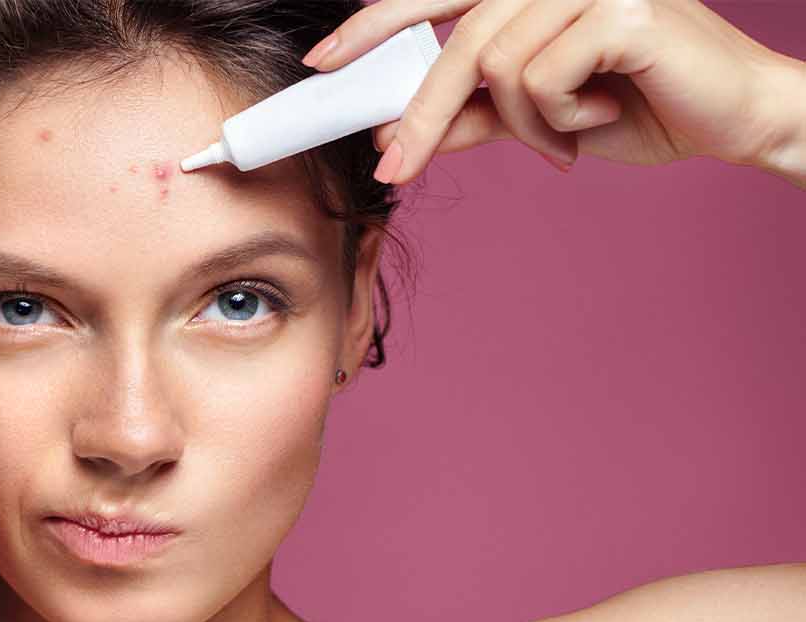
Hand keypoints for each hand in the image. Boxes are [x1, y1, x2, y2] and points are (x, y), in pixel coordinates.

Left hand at [303, 0, 805, 183]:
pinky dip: (558, 121)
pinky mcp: (620, 6)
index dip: (376, 24)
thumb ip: (471, 116)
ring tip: (567, 138)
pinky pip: (541, 79)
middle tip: (391, 171)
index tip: (323, 62)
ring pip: (496, 68)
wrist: (732, 119)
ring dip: (524, 125)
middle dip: (420, 116)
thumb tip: (394, 132)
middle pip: (457, 42)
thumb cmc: (636, 106)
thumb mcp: (536, 117)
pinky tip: (599, 120)